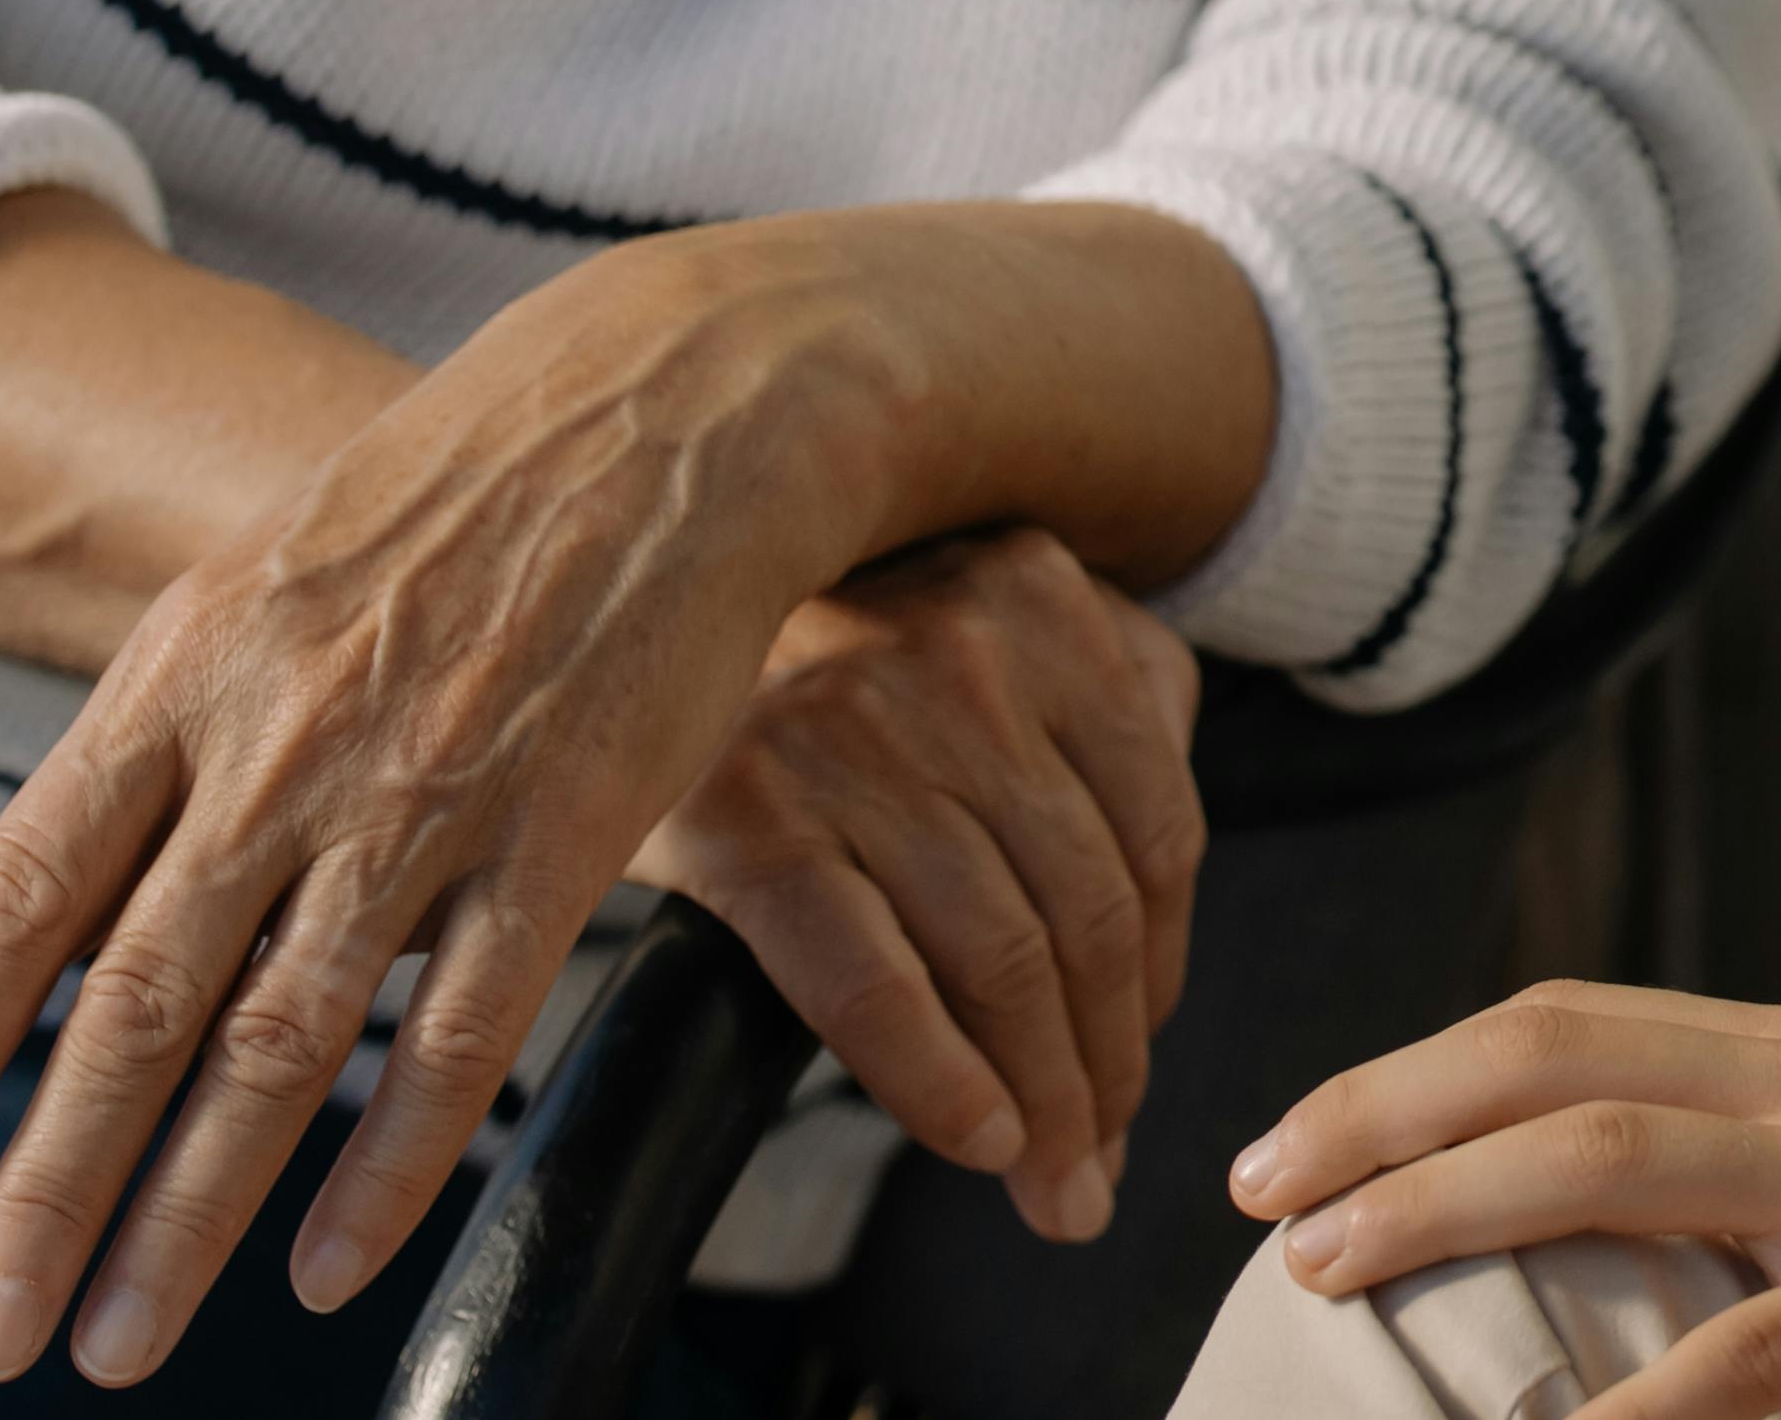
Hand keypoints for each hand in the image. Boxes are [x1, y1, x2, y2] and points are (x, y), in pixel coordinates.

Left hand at [0, 231, 876, 1386]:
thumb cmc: (454, 505)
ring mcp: (429, 789)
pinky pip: (462, 1032)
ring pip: (282, 1044)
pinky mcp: (569, 825)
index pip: (17, 900)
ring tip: (125, 1339)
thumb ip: (168, 749)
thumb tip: (59, 927)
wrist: (667, 404)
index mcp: (185, 674)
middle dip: (46, 1195)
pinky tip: (333, 1262)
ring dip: (190, 1216)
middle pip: (135, 1008)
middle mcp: (284, 742)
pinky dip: (389, 1165)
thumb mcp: (264, 588)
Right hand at [639, 524, 1207, 1245]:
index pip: (1156, 833)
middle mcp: (962, 655)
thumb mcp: (996, 620)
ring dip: (1041, 1102)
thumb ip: (1110, 716)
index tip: (1138, 1074)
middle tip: (1096, 1167)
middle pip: (1086, 910)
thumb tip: (1150, 954)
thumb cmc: (828, 639)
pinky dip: (940, 1082)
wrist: (619, 610)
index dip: (1162, 981)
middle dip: (1105, 1070)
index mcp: (1043, 601)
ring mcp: (854, 732)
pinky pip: (875, 985)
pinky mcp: (748, 816)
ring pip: (1002, 957)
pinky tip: (978, 1141)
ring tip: (1048, 1179)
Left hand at [1231, 987, 1780, 1419]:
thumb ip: (1744, 1165)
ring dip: (1444, 1203)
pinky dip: (1628, 1406)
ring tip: (1328, 1264)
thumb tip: (1577, 1203)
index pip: (1557, 1019)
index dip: (1409, 1070)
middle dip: (1381, 1113)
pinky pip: (1741, 1350)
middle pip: (1547, 1056)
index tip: (1290, 1140)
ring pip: (1606, 1156)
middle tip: (1255, 1189)